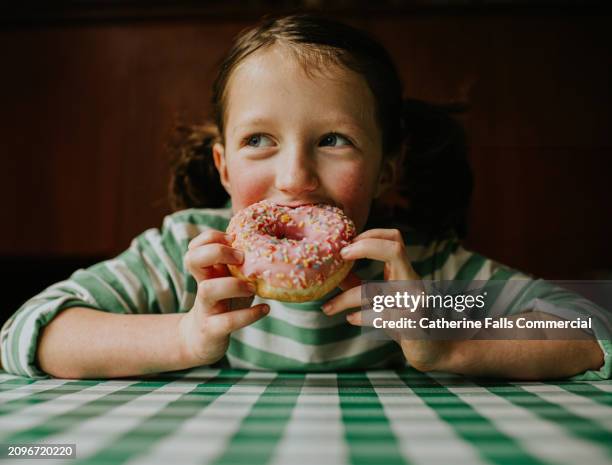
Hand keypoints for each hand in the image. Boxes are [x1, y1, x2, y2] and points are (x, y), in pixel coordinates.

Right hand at [178, 229, 268, 365]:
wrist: (202, 339)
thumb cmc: (223, 303)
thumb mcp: (228, 280)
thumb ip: (239, 264)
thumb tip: (269, 242)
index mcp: (206, 271)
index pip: (195, 245)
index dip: (211, 238)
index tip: (234, 240)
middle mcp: (202, 284)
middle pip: (192, 258)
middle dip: (217, 252)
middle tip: (241, 258)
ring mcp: (205, 307)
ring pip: (207, 290)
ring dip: (233, 285)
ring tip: (252, 287)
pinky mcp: (212, 329)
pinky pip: (228, 321)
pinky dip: (249, 314)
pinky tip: (265, 309)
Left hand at [322, 228, 455, 371]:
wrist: (433, 349)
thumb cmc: (403, 320)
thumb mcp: (382, 299)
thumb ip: (359, 285)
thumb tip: (333, 274)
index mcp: (403, 272)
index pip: (394, 238)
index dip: (371, 234)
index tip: (346, 245)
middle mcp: (411, 282)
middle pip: (394, 250)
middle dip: (365, 247)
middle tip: (341, 255)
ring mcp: (415, 302)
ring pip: (377, 290)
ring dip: (346, 298)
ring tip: (327, 308)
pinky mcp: (413, 324)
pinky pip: (382, 316)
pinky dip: (362, 317)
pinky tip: (351, 319)